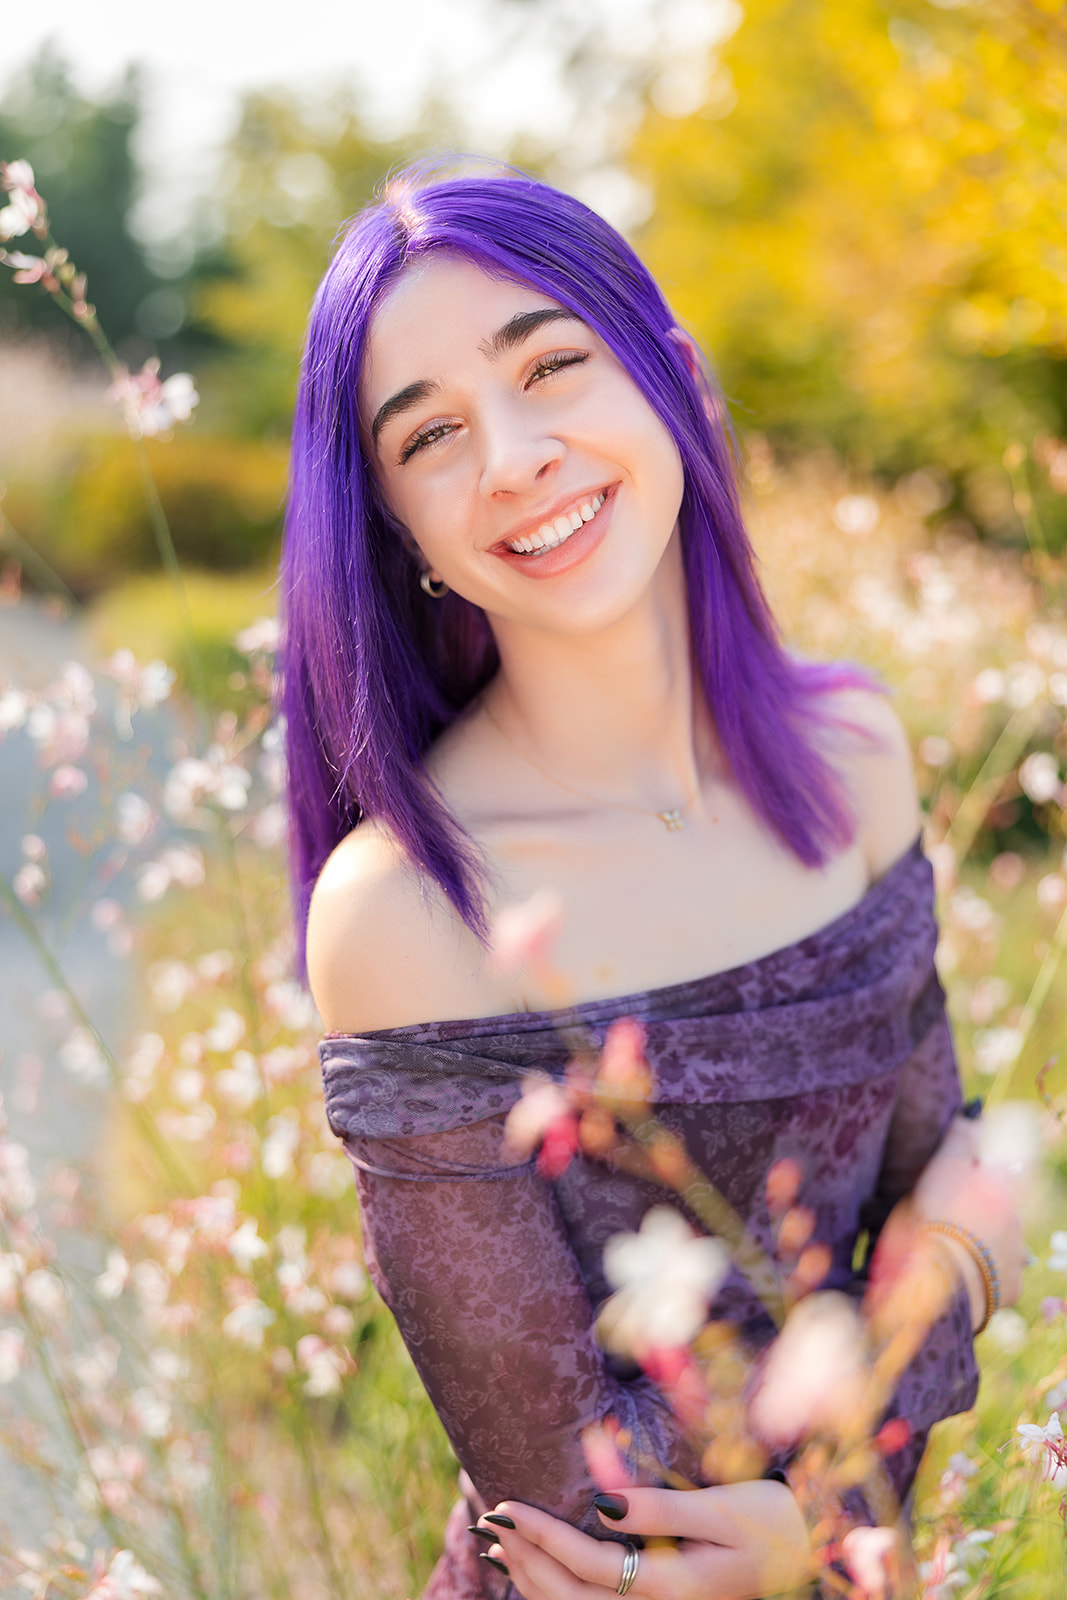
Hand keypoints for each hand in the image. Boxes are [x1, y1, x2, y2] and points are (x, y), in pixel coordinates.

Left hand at [475, 1481, 813, 1599]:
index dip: (541, 1535)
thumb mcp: (719, 1507)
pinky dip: (555, 1591)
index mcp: (672, 1586)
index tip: (506, 1505)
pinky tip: (536, 1570)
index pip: (588, 1564)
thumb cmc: (769, 1521)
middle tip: (490, 1519)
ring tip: (499, 1541)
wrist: (809, 1551)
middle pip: (571, 1599)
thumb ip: (659, 1508)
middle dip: (525, 1560)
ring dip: (532, 1578)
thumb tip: (603, 1504)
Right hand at [911, 1112, 1023, 1324]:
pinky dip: (986, 1273)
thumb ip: (961, 1137)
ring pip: (1003, 1242)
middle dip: (981, 1210)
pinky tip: (964, 1271)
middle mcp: (1016, 1219)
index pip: (1000, 1168)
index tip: (958, 1179)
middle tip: (950, 1216)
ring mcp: (1017, 1255)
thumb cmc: (938, 1214)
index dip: (981, 1170)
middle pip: (1000, 1208)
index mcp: (1001, 1187)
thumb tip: (975, 1111)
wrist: (941, 1274)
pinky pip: (1000, 1276)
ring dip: (985, 1241)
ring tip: (956, 1247)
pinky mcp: (1010, 1287)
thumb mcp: (943, 1166)